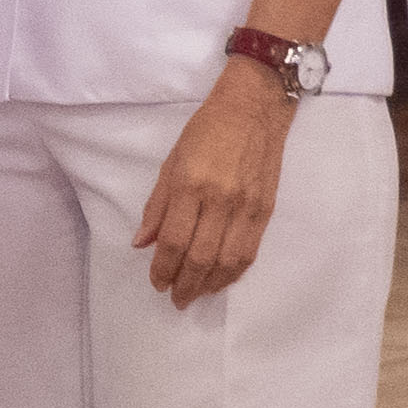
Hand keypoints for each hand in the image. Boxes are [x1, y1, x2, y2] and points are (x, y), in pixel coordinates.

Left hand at [137, 70, 295, 306]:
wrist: (255, 108)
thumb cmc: (206, 130)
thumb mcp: (171, 161)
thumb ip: (157, 205)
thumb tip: (141, 243)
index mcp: (191, 185)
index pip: (174, 240)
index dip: (163, 268)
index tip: (156, 282)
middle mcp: (220, 199)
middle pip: (200, 256)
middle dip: (185, 283)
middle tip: (175, 298)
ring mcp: (246, 206)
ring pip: (228, 260)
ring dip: (210, 284)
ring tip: (196, 293)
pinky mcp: (266, 209)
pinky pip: (250, 250)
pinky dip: (234, 271)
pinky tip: (222, 279)